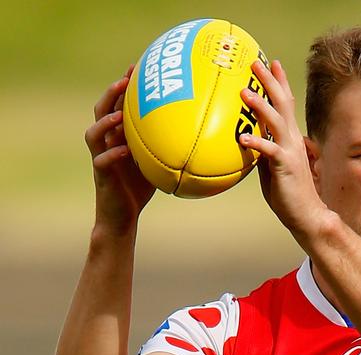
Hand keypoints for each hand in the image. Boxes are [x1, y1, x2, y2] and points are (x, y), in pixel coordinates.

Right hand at [84, 66, 154, 233]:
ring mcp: (101, 158)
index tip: (137, 66)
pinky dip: (112, 154)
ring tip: (119, 113)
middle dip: (112, 93)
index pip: (118, 105)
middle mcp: (107, 143)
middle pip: (101, 111)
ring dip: (106, 121)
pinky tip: (124, 150)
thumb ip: (170, 146)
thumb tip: (201, 134)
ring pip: (94, 134)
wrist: (123, 216)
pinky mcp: (101, 176)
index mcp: (119, 136)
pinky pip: (102, 162)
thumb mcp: (158, 162)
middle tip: (125, 79)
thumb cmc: (142, 188)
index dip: (125, 86)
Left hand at [238, 60, 329, 237]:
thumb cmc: (289, 193)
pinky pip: (270, 152)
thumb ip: (263, 151)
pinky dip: (257, 143)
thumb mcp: (272, 167)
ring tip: (245, 92)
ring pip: (276, 123)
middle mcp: (293, 140)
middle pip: (282, 104)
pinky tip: (242, 138)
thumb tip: (247, 140)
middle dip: (270, 82)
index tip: (271, 63)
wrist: (308, 214)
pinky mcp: (286, 167)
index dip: (279, 83)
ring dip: (261, 106)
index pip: (285, 105)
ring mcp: (291, 152)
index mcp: (290, 139)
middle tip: (256, 63)